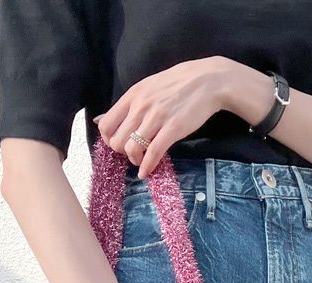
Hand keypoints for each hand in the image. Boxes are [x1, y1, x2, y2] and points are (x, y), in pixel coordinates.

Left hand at [93, 57, 230, 178]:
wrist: (206, 81)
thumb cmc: (177, 84)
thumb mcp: (147, 88)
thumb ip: (130, 104)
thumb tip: (105, 119)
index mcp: (132, 96)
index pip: (106, 124)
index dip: (109, 140)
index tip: (119, 144)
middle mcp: (140, 106)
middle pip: (117, 140)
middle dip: (122, 152)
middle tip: (132, 153)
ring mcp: (156, 118)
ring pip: (132, 148)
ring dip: (134, 160)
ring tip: (141, 161)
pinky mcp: (173, 129)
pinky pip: (153, 153)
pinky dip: (147, 166)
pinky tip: (146, 172)